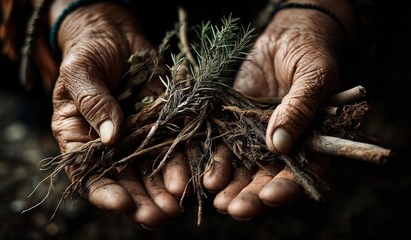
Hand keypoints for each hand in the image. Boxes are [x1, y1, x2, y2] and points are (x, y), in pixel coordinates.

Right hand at [49, 1, 188, 227]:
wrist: (115, 35)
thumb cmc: (89, 51)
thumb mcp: (81, 71)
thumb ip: (93, 102)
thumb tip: (111, 136)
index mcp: (81, 137)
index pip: (89, 175)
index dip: (105, 193)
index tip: (124, 204)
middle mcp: (111, 144)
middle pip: (125, 180)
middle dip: (142, 201)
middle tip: (159, 217)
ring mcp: (138, 135)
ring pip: (151, 170)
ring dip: (164, 189)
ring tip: (177, 205)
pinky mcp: (161, 122)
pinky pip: (173, 145)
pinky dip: (183, 162)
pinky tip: (193, 177)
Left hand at [203, 0, 354, 218]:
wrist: (287, 36)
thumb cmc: (311, 52)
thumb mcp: (314, 76)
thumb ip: (300, 108)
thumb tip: (279, 144)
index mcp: (313, 142)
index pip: (303, 174)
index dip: (287, 189)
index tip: (268, 196)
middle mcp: (283, 146)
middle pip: (268, 178)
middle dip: (250, 196)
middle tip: (232, 208)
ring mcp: (256, 137)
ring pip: (243, 168)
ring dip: (228, 184)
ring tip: (212, 195)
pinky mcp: (234, 123)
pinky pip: (222, 143)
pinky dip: (212, 158)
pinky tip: (200, 170)